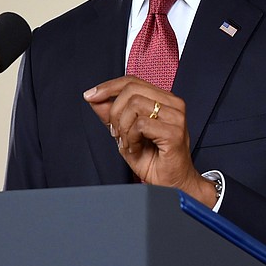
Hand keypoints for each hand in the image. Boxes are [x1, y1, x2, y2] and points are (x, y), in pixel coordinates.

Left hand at [83, 76, 217, 206]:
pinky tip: (136, 148)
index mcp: (164, 100)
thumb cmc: (154, 160)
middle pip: (131, 90)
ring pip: (134, 105)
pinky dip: (131, 138)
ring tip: (128, 143)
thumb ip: (111, 114)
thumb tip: (94, 98)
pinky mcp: (174, 132)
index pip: (132, 81)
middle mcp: (173, 104)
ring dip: (123, 128)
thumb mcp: (125, 133)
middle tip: (116, 133)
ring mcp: (176, 117)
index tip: (90, 96)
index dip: (108, 86)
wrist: (172, 184)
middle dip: (114, 112)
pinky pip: (141, 124)